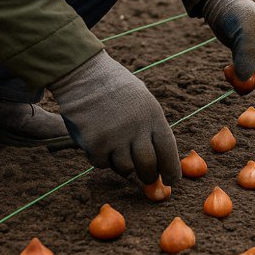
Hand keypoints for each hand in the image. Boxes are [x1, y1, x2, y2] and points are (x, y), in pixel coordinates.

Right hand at [49, 51, 180, 183]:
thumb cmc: (115, 87)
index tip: (171, 181)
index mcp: (153, 115)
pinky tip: (96, 141)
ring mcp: (116, 137)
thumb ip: (151, 127)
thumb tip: (159, 161)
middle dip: (148, 177)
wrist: (82, 74)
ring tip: (115, 145)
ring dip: (120, 163)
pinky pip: (101, 164)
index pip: (168, 150)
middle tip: (146, 178)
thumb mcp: (143, 100)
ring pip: (124, 168)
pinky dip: (99, 157)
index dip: (171, 169)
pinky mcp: (95, 144)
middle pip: (148, 167)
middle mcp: (137, 128)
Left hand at [202, 0, 254, 94]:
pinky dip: (239, 75)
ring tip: (231, 78)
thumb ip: (246, 54)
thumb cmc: (235, 13)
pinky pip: (248, 71)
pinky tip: (229, 72)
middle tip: (244, 91)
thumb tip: (246, 79)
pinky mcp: (249, 55)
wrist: (220, 3)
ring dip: (247, 80)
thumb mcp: (243, 30)